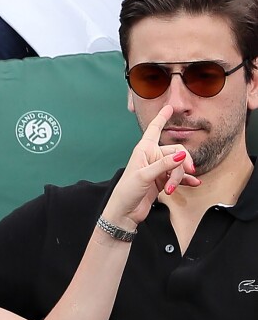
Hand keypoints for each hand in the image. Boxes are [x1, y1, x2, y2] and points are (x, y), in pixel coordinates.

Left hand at [102, 105, 200, 229]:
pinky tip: (193, 183)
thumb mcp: (144, 176)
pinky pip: (179, 176)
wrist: (125, 213)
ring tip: (172, 189)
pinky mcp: (162, 180)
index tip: (170, 107)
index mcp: (144, 150)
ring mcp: (158, 169)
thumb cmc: (127, 192)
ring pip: (179, 165)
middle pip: (176, 152)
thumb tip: (182, 154)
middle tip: (183, 176)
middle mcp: (152, 157)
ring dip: (180, 177)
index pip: (154, 129)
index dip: (162, 118)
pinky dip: (186, 180)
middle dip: (182, 164)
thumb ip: (164, 165)